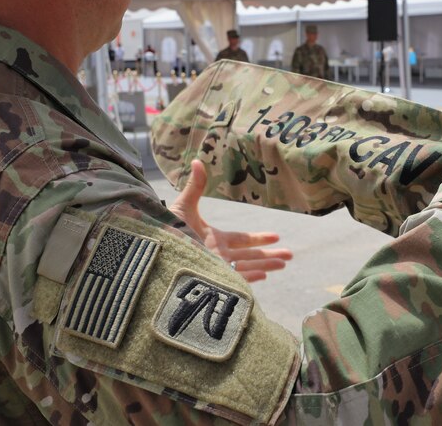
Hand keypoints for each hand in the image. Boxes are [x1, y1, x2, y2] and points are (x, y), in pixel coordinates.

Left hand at [169, 159, 292, 281]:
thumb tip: (197, 160)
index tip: (276, 237)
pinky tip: (264, 277)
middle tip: (290, 256)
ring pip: (246, 267)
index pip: (241, 240)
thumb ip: (195, 186)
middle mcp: (218, 255)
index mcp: (214, 239)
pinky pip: (234, 280)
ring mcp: (215, 268)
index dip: (258, 238)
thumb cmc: (164, 228)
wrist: (151, 247)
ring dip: (266, 265)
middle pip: (249, 256)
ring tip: (284, 264)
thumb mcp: (184, 206)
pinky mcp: (210, 280)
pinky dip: (249, 278)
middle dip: (270, 255)